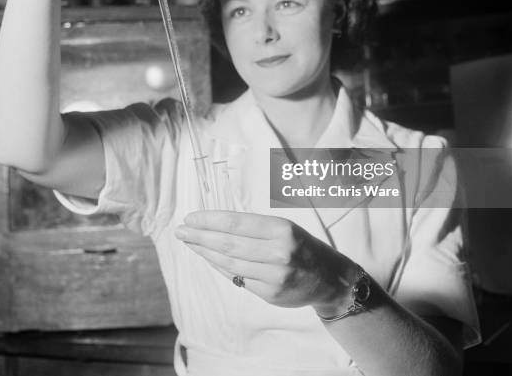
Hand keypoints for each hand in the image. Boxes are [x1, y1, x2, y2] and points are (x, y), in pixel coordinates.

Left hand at [175, 211, 356, 312]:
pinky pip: (237, 279)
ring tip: (190, 243)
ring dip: (205, 253)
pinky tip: (208, 259)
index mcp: (281, 229)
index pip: (236, 222)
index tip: (191, 218)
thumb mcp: (284, 227)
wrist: (330, 279)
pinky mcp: (270, 294)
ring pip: (229, 263)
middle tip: (180, 231)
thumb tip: (215, 225)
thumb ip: (254, 227)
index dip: (209, 220)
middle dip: (200, 236)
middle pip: (228, 244)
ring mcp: (273, 276)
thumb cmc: (302, 246)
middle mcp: (277, 252)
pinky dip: (220, 268)